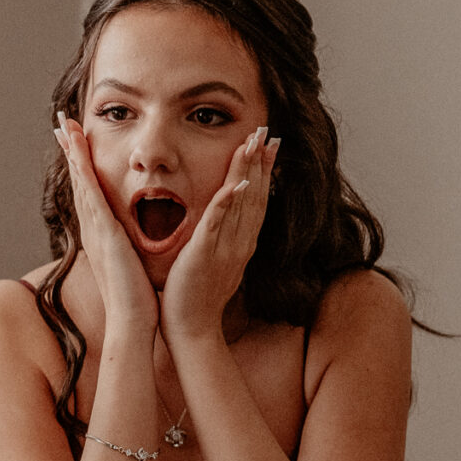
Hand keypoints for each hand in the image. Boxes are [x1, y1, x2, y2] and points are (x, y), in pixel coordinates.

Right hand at [57, 116, 157, 333]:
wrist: (132, 320)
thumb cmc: (136, 297)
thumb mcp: (132, 264)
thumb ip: (131, 248)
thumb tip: (135, 240)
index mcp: (101, 234)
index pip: (90, 192)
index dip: (81, 165)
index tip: (76, 142)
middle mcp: (93, 227)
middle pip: (79, 180)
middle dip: (70, 150)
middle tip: (62, 123)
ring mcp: (95, 228)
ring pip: (81, 181)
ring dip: (72, 152)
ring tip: (64, 126)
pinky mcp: (103, 231)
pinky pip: (90, 193)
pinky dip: (82, 169)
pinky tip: (77, 150)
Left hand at [160, 129, 276, 344]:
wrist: (192, 328)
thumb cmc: (196, 294)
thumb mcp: (214, 258)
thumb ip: (219, 235)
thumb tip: (222, 216)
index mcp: (240, 242)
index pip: (256, 199)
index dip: (264, 171)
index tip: (269, 144)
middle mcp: (239, 242)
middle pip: (255, 196)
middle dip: (261, 162)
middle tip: (267, 132)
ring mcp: (225, 249)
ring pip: (240, 205)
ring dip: (248, 173)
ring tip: (254, 145)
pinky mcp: (205, 256)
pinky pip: (217, 226)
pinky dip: (226, 204)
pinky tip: (234, 185)